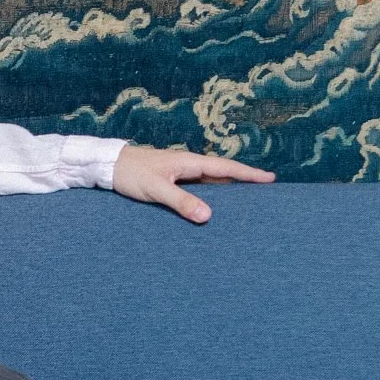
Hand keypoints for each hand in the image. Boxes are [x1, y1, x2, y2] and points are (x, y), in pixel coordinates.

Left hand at [111, 145, 274, 223]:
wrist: (108, 165)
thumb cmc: (131, 173)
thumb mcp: (156, 189)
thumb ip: (181, 202)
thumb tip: (208, 216)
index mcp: (190, 163)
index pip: (227, 168)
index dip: (249, 174)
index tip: (270, 179)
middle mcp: (189, 166)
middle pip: (224, 174)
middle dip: (245, 181)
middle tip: (267, 192)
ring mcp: (181, 173)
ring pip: (212, 181)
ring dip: (230, 189)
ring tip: (248, 201)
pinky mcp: (173, 180)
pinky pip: (199, 188)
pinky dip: (212, 195)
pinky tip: (215, 205)